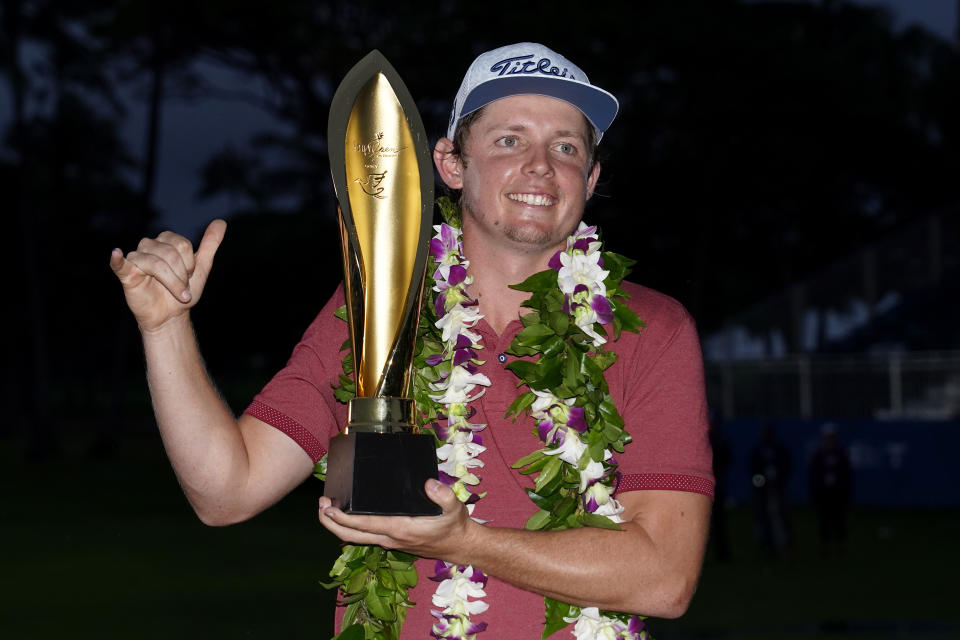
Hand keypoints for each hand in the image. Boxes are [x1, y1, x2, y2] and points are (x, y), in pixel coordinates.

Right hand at [110, 220, 226, 332]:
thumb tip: (221, 222)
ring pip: (155, 263)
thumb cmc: (183, 290)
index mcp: (166, 241)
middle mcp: (149, 246)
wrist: (171, 316)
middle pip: (170, 253)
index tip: (189, 277)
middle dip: (181, 275)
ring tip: (176, 293)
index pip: (182, 245)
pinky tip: (116, 253)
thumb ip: (210, 244)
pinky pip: (120, 264)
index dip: (190, 264)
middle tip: (182, 288)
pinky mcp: (126, 274)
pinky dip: (117, 259)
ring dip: (171, 281)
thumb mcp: (202, 267)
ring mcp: (136, 259)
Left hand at [319, 479, 473, 561]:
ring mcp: (388, 541)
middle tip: (321, 505)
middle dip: (330, 523)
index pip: (363, 525)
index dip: (342, 518)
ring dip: (337, 525)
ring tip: (326, 507)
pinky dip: (350, 527)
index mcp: (400, 529)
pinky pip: (363, 536)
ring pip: (354, 538)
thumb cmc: (454, 526)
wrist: (459, 546)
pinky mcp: (391, 541)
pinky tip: (346, 514)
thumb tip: (429, 483)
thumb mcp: (454, 508)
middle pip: (350, 536)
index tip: (328, 507)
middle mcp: (389, 538)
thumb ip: (443, 495)